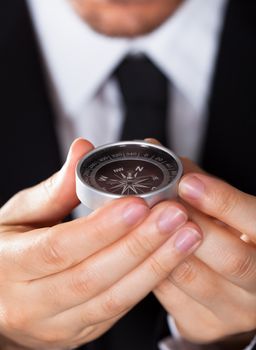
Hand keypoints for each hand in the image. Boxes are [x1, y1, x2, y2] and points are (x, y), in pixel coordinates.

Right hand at [0, 139, 201, 349]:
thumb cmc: (6, 249)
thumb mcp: (19, 215)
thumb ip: (54, 188)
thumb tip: (84, 148)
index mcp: (9, 266)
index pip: (59, 248)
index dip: (101, 228)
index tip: (138, 203)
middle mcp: (30, 304)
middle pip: (92, 276)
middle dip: (139, 244)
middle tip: (176, 215)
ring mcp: (57, 326)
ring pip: (112, 299)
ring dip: (155, 266)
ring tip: (188, 236)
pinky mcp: (80, 335)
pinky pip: (119, 310)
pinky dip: (149, 283)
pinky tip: (173, 258)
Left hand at [154, 166, 255, 343]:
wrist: (233, 290)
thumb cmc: (227, 238)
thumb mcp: (223, 210)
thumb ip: (194, 181)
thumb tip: (153, 146)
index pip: (255, 222)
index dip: (223, 202)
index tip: (188, 182)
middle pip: (230, 257)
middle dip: (190, 225)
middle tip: (159, 203)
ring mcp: (234, 311)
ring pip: (193, 278)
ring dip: (162, 246)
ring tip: (140, 221)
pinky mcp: (203, 324)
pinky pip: (170, 295)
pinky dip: (149, 268)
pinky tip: (137, 248)